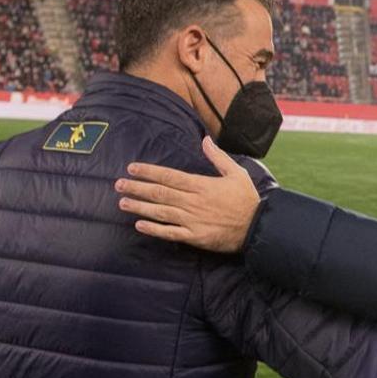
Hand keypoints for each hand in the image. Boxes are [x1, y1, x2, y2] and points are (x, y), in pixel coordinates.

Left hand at [116, 136, 258, 252]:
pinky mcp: (195, 237)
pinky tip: (140, 225)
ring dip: (140, 207)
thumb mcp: (236, 172)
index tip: (132, 168)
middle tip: (119, 185)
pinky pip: (170, 233)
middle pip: (159, 193)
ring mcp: (192, 220)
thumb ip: (218, 157)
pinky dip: (154, 229)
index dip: (149, 171)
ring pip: (161, 212)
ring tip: (122, 203)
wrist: (258, 227)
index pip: (169, 176)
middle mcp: (193, 202)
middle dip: (137, 188)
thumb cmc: (247, 199)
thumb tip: (205, 140)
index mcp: (201, 185)